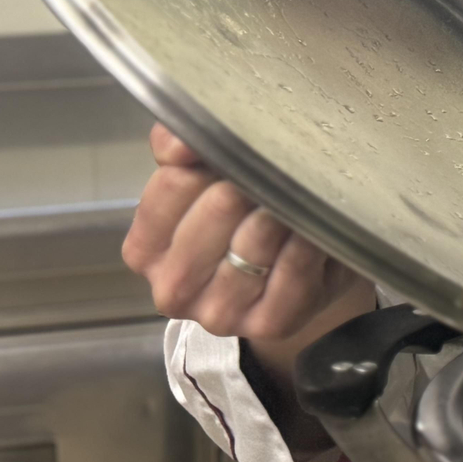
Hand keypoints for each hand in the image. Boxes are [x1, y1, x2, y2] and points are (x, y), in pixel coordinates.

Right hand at [122, 123, 369, 341]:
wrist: (301, 273)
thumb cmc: (247, 218)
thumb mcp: (209, 181)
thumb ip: (182, 149)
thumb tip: (178, 137)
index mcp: (146, 248)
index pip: (173, 184)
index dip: (213, 157)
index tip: (243, 143)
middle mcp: (174, 287)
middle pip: (216, 210)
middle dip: (253, 179)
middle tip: (282, 163)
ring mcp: (219, 312)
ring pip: (254, 242)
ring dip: (285, 210)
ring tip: (302, 192)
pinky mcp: (269, 324)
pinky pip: (294, 271)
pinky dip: (309, 243)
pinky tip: (316, 229)